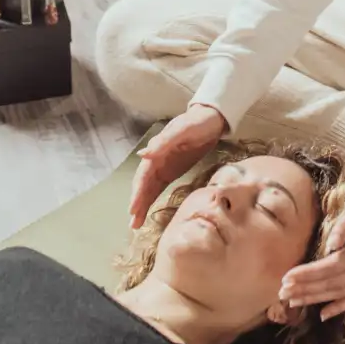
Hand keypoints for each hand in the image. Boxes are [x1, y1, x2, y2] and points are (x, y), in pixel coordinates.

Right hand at [129, 104, 226, 228]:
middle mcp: (156, 160)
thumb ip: (164, 142)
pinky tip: (147, 212)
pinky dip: (152, 200)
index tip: (133, 209)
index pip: (144, 175)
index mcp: (156, 150)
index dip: (138, 192)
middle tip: (132, 224)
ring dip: (142, 205)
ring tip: (135, 224)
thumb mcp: (182, 129)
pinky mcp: (172, 171)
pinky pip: (159, 188)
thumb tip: (142, 155)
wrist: (211, 119)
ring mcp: (164, 166)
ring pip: (149, 188)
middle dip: (137, 203)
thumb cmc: (197, 122)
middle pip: (143, 184)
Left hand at [278, 194, 344, 320]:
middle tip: (283, 292)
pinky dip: (339, 308)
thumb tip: (330, 244)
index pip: (331, 266)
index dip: (308, 274)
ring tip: (293, 302)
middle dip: (306, 289)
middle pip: (333, 283)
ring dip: (316, 299)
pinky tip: (322, 315)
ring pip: (341, 293)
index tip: (287, 276)